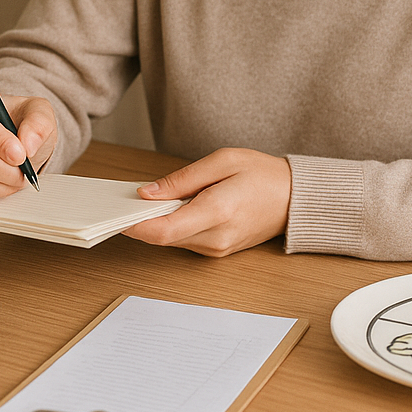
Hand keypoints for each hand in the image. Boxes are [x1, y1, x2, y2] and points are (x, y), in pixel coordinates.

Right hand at [0, 89, 57, 198]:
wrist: (16, 141)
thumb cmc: (22, 122)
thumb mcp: (39, 112)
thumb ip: (38, 123)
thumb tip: (28, 144)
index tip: (20, 154)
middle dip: (5, 167)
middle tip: (25, 169)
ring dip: (3, 182)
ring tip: (18, 175)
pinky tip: (6, 181)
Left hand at [123, 148, 290, 256]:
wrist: (295, 198)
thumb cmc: (262, 174)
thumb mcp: (221, 161)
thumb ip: (182, 179)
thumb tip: (146, 193)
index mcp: (217, 212)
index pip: (163, 230)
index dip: (134, 225)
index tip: (115, 213)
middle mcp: (216, 237)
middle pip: (162, 238)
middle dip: (140, 220)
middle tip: (124, 199)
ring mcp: (217, 248)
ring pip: (172, 240)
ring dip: (156, 222)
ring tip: (148, 199)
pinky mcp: (218, 250)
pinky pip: (185, 240)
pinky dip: (172, 226)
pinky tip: (170, 208)